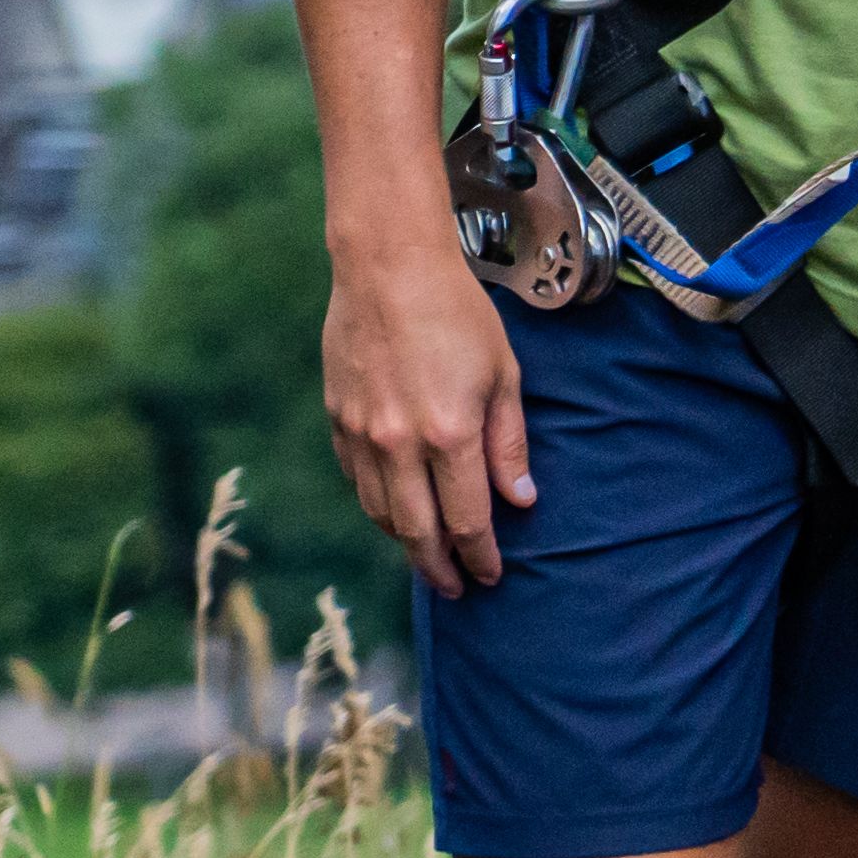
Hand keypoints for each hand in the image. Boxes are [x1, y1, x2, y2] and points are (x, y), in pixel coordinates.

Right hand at [322, 227, 533, 594]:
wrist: (388, 268)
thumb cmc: (457, 314)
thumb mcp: (504, 375)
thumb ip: (509, 444)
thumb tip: (520, 501)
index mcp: (449, 434)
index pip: (467, 520)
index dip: (480, 555)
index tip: (490, 576)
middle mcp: (400, 444)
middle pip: (418, 531)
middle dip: (440, 567)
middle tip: (456, 588)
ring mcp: (362, 435)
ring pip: (381, 514)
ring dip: (406, 543)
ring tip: (429, 556)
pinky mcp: (337, 422)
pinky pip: (358, 483)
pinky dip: (379, 506)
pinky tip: (396, 511)